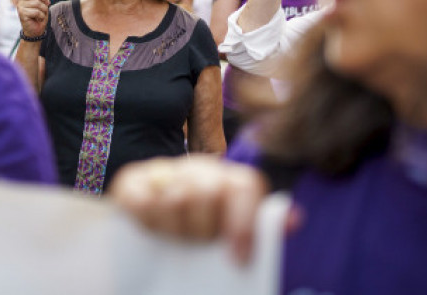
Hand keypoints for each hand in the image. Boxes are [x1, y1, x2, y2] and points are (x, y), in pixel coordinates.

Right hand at [17, 0, 48, 38]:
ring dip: (44, 9)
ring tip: (42, 14)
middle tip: (48, 3)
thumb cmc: (39, 15)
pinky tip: (39, 18)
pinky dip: (41, 15)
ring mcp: (20, 7)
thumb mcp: (41, 3)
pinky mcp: (22, 14)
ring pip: (37, 3)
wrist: (35, 30)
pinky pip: (36, 11)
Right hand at [110, 156, 271, 263]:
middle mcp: (199, 170)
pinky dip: (147, 222)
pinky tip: (150, 231)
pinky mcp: (131, 180)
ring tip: (175, 241)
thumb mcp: (233, 237)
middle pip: (207, 191)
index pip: (244, 185)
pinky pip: (141, 200)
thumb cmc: (201, 240)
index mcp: (229, 181)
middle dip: (203, 230)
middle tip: (197, 245)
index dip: (244, 222)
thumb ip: (262, 228)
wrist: (150, 242)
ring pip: (175, 197)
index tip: (238, 257)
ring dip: (174, 230)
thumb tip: (294, 218)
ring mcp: (164, 171)